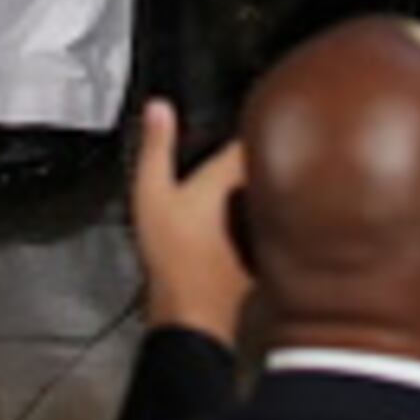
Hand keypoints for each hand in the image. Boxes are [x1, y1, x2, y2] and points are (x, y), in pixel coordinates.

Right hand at [129, 96, 251, 340]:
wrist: (193, 311)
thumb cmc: (173, 257)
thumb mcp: (150, 193)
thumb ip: (156, 147)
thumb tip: (159, 108)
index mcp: (230, 177)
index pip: (251, 137)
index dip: (249, 120)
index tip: (245, 112)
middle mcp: (254, 198)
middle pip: (265, 164)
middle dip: (258, 151)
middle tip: (244, 142)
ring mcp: (261, 226)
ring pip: (269, 193)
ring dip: (261, 184)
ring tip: (245, 178)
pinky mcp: (262, 251)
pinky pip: (266, 222)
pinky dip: (259, 216)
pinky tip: (240, 221)